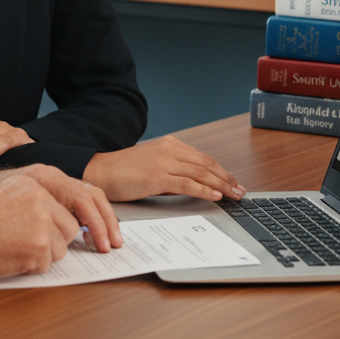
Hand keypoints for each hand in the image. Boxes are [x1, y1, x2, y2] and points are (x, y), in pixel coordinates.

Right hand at [0, 167, 120, 278]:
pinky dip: (31, 265)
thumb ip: (40, 196)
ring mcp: (42, 220)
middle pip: (72, 225)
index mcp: (38, 177)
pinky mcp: (39, 244)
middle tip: (100, 248)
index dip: (100, 216)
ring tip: (16, 245)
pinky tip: (11, 254)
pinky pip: (47, 262)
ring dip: (44, 252)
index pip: (83, 194)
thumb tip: (71, 217)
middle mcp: (43, 195)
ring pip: (61, 245)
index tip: (110, 232)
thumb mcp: (10, 190)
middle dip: (72, 239)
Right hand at [82, 135, 245, 202]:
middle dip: (226, 178)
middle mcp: (168, 149)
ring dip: (220, 185)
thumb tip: (195, 185)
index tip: (232, 182)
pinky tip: (214, 196)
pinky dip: (203, 190)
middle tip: (239, 190)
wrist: (100, 171)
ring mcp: (163, 162)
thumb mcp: (152, 165)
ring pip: (200, 173)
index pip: (203, 158)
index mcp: (169, 144)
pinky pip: (187, 184)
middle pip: (206, 164)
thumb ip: (173, 172)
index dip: (221, 171)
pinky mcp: (156, 176)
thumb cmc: (123, 171)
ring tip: (233, 195)